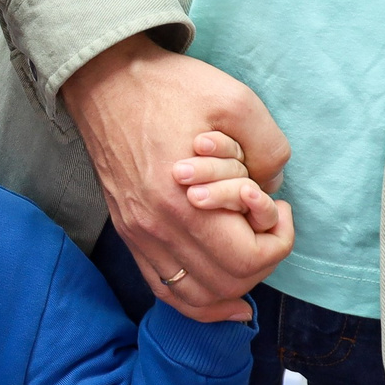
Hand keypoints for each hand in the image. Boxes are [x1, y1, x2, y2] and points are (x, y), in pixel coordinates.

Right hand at [61, 37, 293, 323]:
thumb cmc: (170, 88)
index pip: (249, 258)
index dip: (280, 238)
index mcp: (183, 201)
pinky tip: (223, 302)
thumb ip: (271, 152)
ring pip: (194, 297)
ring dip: (233, 289)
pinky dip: (197, 303)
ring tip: (249, 257)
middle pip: (227, 284)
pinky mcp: (128, 230)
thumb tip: (269, 191)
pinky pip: (161, 288)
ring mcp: (137, 232)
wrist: (104, 80)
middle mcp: (156, 228)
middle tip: (265, 222)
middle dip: (263, 260)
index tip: (279, 206)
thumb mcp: (238, 102)